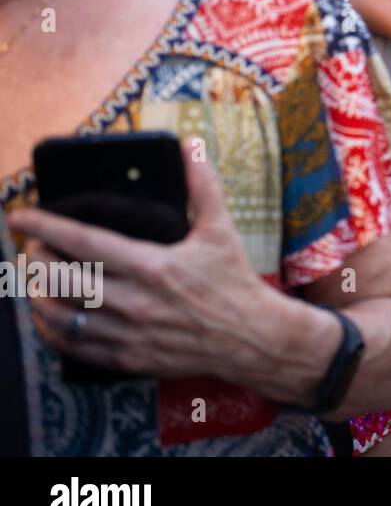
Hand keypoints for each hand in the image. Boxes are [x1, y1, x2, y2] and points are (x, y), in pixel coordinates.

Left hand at [12, 152, 282, 379]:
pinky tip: (48, 316)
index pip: (84, 242)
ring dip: (38, 294)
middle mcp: (134, 301)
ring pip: (60, 315)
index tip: (20, 215)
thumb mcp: (221, 229)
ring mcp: (128, 333)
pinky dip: (52, 329)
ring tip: (36, 278)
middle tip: (33, 245)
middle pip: (61, 280)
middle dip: (36, 259)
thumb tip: (191, 147)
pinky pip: (75, 345)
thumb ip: (203, 186)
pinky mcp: (128, 357)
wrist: (252, 336)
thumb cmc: (234, 280)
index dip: (46, 226)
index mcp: (153, 265)